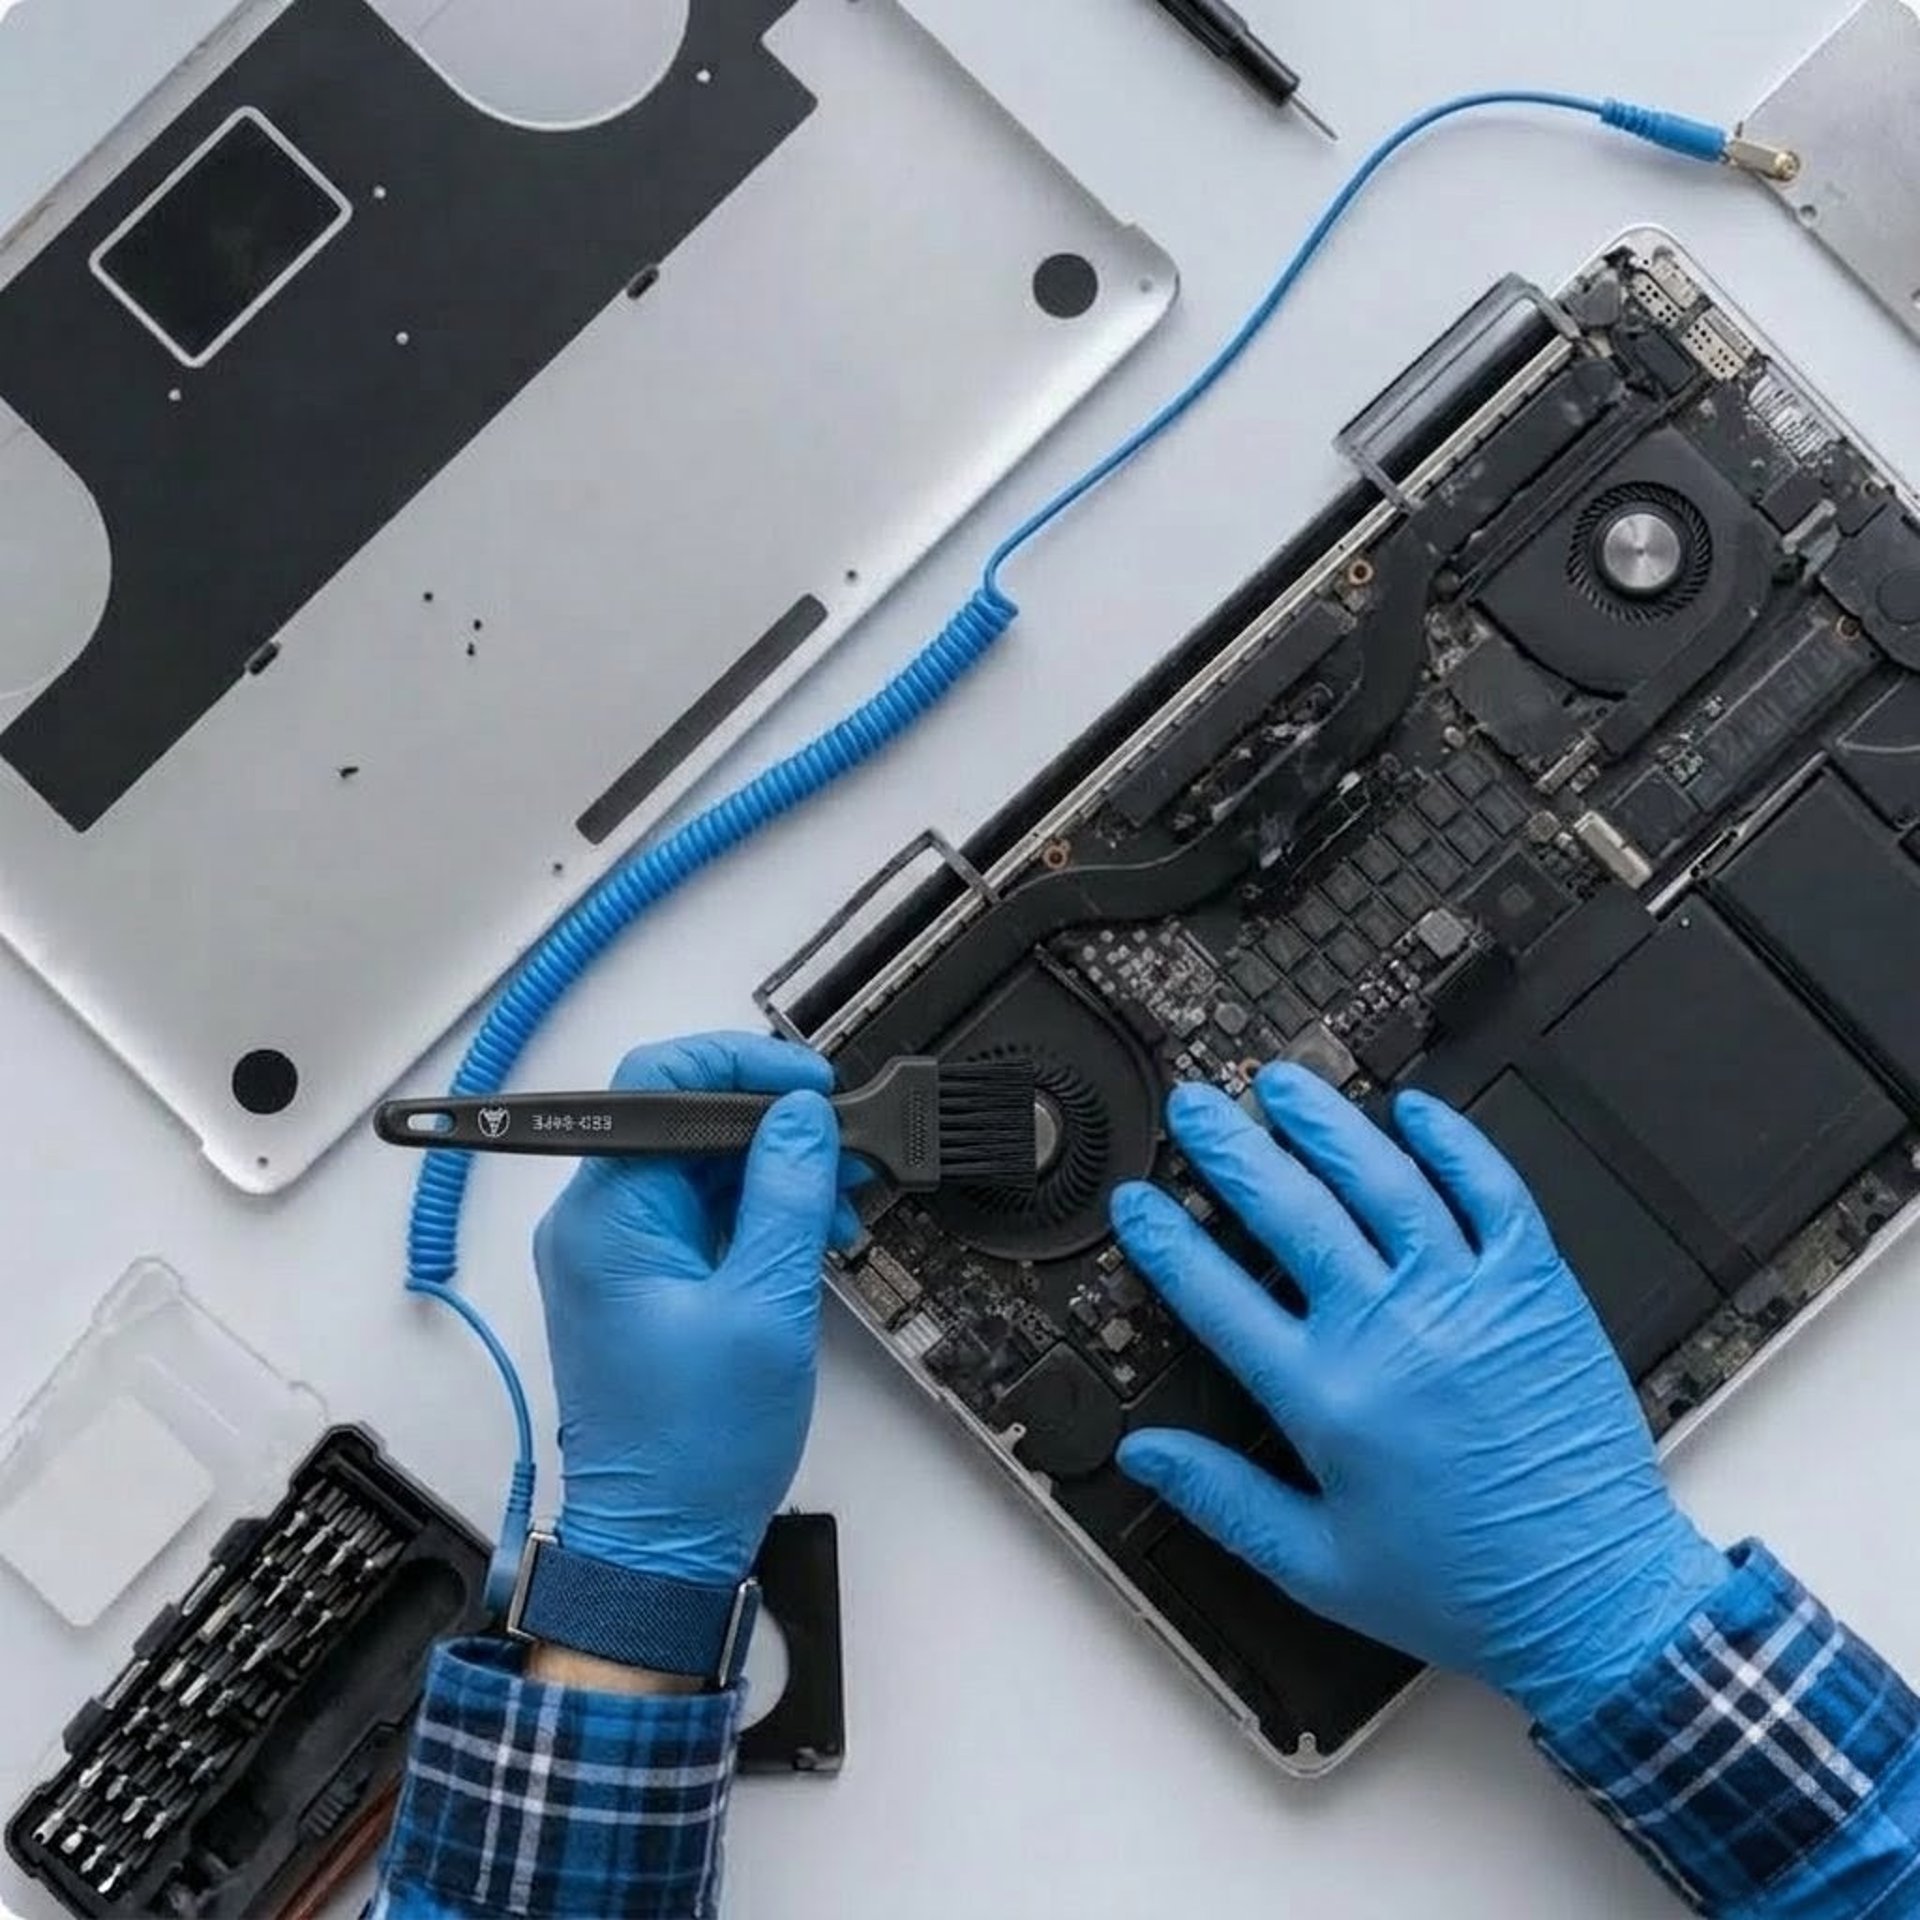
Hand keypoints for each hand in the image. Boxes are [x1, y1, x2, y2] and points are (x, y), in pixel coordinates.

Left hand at [532, 1033, 850, 1586]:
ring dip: (775, 1177)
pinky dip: (757, 1217)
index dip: (743, 1066)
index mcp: (607, 1218)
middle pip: (686, 1124)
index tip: (810, 1087)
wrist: (661, 1546)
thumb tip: (802, 1118)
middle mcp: (596, 1226)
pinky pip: (699, 1217)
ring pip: (700, 1170)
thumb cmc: (692, 1451)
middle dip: (774, 1130)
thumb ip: (787, 1197)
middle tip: (845, 1153)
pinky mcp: (640, 1285)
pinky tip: (808, 1239)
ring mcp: (616, 1256)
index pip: (659, 1083)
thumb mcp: (766, 1307)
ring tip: (838, 1209)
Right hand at [1112, 1066, 1730, 1734]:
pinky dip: (1453, 1142)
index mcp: (1325, 1398)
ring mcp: (1464, 1299)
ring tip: (1285, 1087)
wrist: (1596, 1601)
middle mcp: (1387, 1332)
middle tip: (1199, 1110)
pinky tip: (1417, 1111)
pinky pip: (1491, 1190)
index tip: (1140, 1206)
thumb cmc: (1465, 1588)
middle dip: (1231, 1150)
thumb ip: (1222, 1500)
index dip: (1165, 1240)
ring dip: (1325, 1124)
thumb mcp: (1317, 1565)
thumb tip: (1146, 1454)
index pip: (1216, 1294)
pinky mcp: (1534, 1289)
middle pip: (1289, 1211)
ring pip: (1381, 1180)